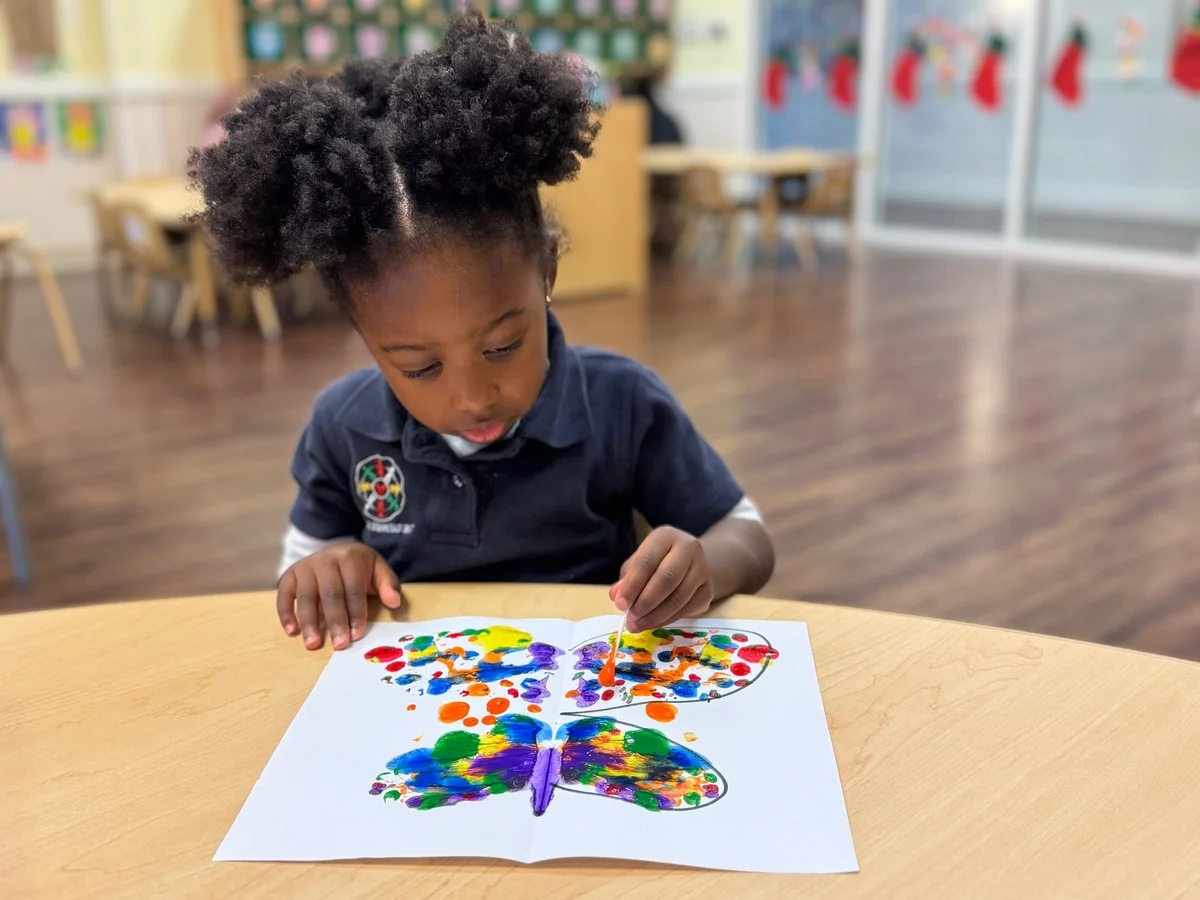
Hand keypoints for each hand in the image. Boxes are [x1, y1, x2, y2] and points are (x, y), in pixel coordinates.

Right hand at [276, 543, 401, 650]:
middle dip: (335, 621)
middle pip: (330, 594)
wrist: (337, 549)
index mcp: (350, 558)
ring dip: (309, 622)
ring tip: (313, 643)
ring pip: (306, 596)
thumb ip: (388, 584)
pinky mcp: (290, 574)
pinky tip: (292, 631)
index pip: (354, 589)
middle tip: (339, 644)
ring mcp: (305, 567)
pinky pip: (284, 594)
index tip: (357, 635)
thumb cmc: (360, 567)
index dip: (356, 613)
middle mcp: (325, 560)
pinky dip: (285, 613)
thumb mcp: (378, 569)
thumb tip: (394, 602)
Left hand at [610, 526, 713, 632]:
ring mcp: (702, 569)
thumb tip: (617, 596)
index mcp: (666, 536)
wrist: (691, 563)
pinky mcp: (708, 590)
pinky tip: (653, 623)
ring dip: (655, 616)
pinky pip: (686, 609)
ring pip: (678, 598)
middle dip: (645, 602)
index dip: (632, 585)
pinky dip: (667, 620)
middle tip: (630, 618)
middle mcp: (689, 548)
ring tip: (637, 625)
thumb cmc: (657, 561)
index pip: (647, 561)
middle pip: (666, 579)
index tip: (620, 604)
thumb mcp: (638, 562)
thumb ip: (627, 578)